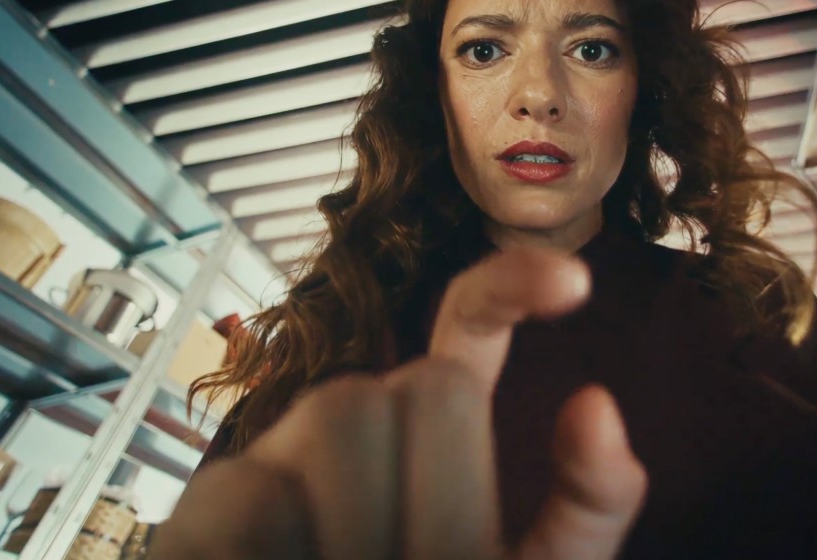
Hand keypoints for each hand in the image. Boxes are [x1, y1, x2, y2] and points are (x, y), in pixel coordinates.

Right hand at [152, 246, 646, 559]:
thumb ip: (588, 507)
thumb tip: (598, 403)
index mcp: (435, 417)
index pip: (470, 317)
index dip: (513, 285)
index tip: (578, 284)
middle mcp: (357, 411)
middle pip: (428, 384)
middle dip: (448, 496)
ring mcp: (283, 448)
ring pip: (344, 422)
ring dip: (371, 534)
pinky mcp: (218, 494)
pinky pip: (263, 497)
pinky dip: (295, 555)